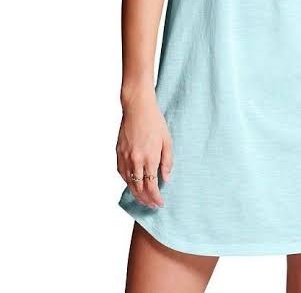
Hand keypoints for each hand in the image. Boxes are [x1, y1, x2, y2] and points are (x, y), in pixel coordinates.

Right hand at [116, 86, 172, 208]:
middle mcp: (135, 160)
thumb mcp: (167, 140)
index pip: (152, 186)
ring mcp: (125, 157)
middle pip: (139, 188)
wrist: (137, 108)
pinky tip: (132, 185)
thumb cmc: (155, 122)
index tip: (160, 204)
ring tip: (143, 200)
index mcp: (150, 157)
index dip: (156, 198)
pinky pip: (121, 173)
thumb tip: (165, 179)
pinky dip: (127, 182)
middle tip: (152, 206)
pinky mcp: (118, 153)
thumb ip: (167, 161)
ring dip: (136, 194)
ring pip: (129, 183)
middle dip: (146, 200)